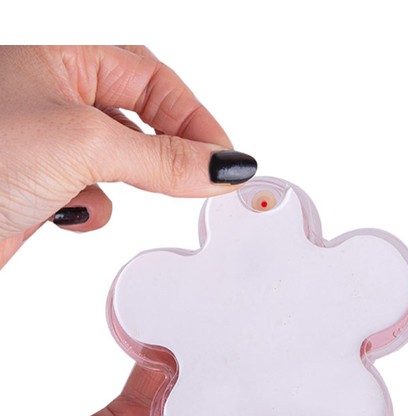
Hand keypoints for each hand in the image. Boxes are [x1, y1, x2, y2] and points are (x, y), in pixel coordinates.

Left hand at [0, 45, 256, 266]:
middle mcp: (56, 103)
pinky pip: (88, 197)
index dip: (195, 116)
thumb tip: (223, 166)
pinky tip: (77, 215)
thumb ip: (160, 156)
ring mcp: (47, 151)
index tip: (226, 159)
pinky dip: (95, 211)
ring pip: (118, 162)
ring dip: (133, 181)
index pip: (152, 80)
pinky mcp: (38, 195)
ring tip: (145, 191)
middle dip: (173, 149)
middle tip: (206, 179)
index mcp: (64, 65)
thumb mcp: (82, 142)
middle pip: (140, 119)